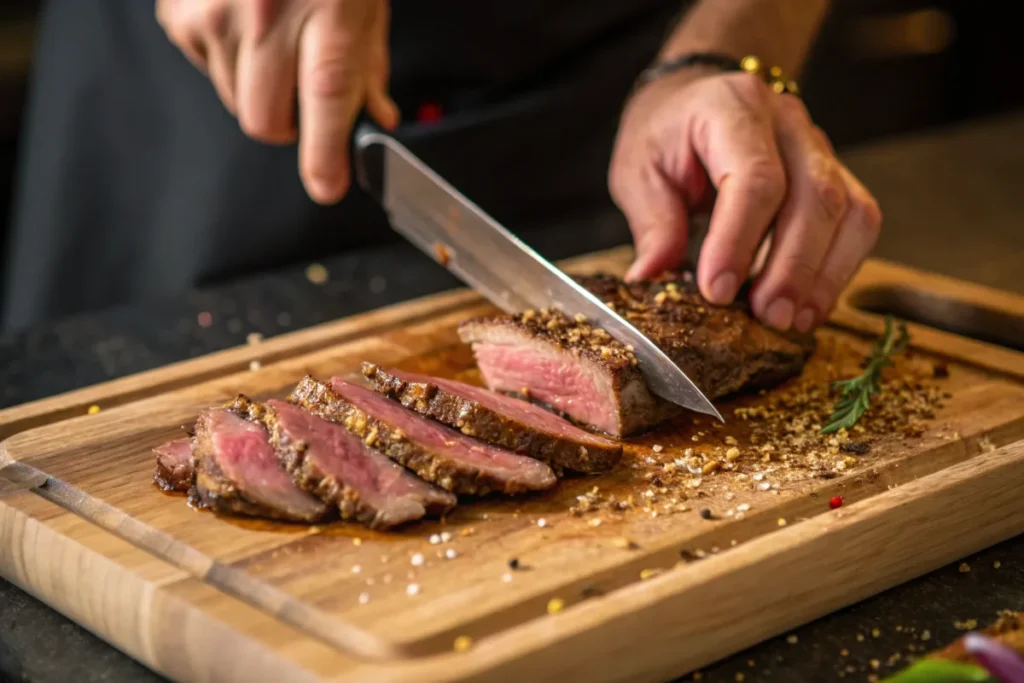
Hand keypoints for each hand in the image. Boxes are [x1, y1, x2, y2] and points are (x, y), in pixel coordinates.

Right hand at [156, 0, 397, 203]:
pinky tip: (243, 22)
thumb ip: (368, 67)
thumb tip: (375, 119)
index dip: (324, 155)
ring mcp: (216, 12)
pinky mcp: (181, 11)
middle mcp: (266, 13)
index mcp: (326, 11)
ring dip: (257, 90)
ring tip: (275, 43)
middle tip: (304, 101)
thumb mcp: (364, 4)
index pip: (325, 101)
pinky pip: (205, 67)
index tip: (327, 186)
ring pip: (233, 100)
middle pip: (263, 120)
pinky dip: (226, 58)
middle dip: (288, 126)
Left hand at [609, 69, 881, 332]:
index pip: (756, 177)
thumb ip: (652, 222)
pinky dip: (837, 271)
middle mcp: (788, 122)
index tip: (717, 290)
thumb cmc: (665, 134)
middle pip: (815, 196)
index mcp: (733, 108)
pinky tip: (808, 307)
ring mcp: (819, 146)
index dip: (739, 240)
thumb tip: (652, 278)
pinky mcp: (836, 176)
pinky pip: (858, 223)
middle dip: (792, 267)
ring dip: (823, 275)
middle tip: (765, 317)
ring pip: (850, 211)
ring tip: (790, 320)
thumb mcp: (638, 171)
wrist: (693, 98)